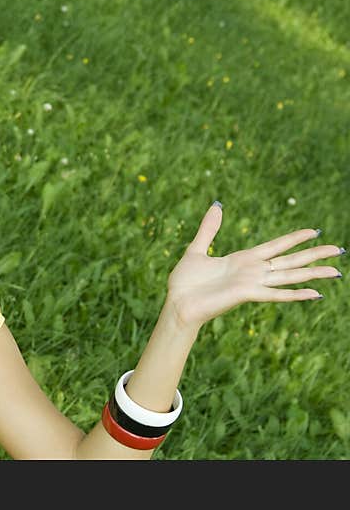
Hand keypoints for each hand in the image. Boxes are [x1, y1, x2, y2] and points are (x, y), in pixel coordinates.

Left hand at [165, 202, 343, 328]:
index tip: (314, 231)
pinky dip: (294, 294)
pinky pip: (275, 294)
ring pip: (289, 276)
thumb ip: (209, 229)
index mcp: (242, 260)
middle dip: (314, 254)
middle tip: (339, 249)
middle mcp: (251, 272)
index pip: (275, 246)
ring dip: (312, 273)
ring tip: (336, 271)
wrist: (176, 304)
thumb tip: (217, 206)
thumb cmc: (184, 282)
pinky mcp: (246, 294)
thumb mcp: (196, 249)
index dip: (294, 238)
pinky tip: (315, 293)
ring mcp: (251, 284)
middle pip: (289, 260)